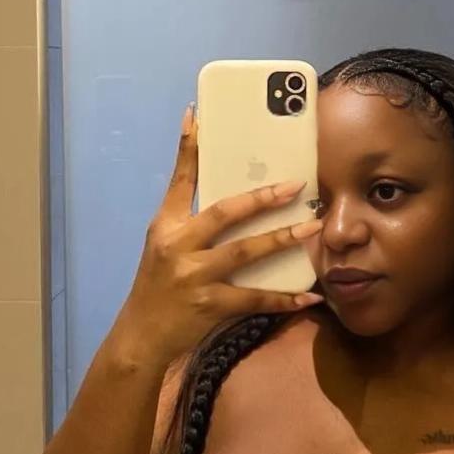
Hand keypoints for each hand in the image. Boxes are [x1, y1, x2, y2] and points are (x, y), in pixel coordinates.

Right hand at [115, 105, 323, 366]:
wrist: (142, 337)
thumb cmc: (157, 288)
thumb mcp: (163, 247)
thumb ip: (189, 221)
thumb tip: (224, 191)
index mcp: (165, 227)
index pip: (179, 180)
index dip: (188, 148)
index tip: (197, 116)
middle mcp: (178, 246)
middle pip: (224, 213)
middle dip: (262, 198)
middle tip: (296, 185)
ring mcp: (195, 277)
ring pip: (245, 253)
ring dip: (282, 239)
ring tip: (312, 228)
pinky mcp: (210, 306)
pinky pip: (256, 299)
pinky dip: (285, 298)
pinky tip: (310, 295)